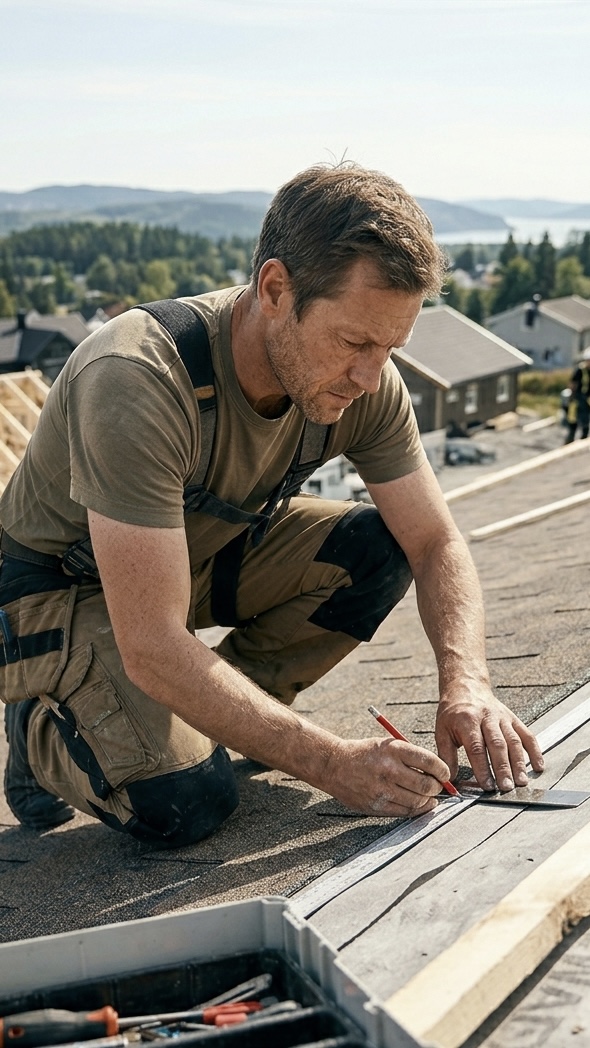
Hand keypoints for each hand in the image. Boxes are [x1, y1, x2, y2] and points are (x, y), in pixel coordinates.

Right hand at [328, 737, 452, 816]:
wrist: (334, 765)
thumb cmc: (365, 753)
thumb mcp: (387, 744)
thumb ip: (410, 756)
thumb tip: (437, 772)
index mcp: (393, 750)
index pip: (429, 761)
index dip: (443, 770)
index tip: (445, 774)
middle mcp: (388, 769)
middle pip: (426, 785)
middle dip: (437, 787)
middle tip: (438, 786)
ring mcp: (382, 790)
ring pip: (418, 802)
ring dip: (428, 800)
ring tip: (429, 796)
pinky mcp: (376, 805)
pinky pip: (404, 812)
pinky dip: (416, 810)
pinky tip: (418, 804)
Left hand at [435, 681, 543, 791]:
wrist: (466, 688)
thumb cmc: (453, 713)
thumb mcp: (442, 731)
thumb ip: (446, 756)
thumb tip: (449, 779)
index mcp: (467, 721)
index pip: (476, 747)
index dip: (482, 767)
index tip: (487, 785)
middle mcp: (487, 718)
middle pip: (497, 744)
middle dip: (503, 768)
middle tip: (506, 787)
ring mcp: (502, 718)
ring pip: (513, 741)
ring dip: (519, 763)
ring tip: (522, 782)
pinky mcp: (513, 719)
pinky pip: (527, 735)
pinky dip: (534, 751)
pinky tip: (538, 766)